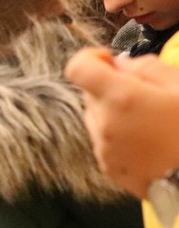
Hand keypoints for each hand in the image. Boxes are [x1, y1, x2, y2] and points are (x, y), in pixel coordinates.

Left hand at [66, 47, 178, 197]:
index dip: (91, 59)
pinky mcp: (111, 169)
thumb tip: (120, 63)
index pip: (78, 68)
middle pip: (90, 94)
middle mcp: (105, 124)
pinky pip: (104, 142)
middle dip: (110, 87)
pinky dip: (117, 136)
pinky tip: (147, 141)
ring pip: (96, 118)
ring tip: (150, 121)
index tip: (110, 61)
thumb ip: (148, 67)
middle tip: (145, 94)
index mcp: (121, 98)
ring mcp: (105, 150)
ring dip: (113, 112)